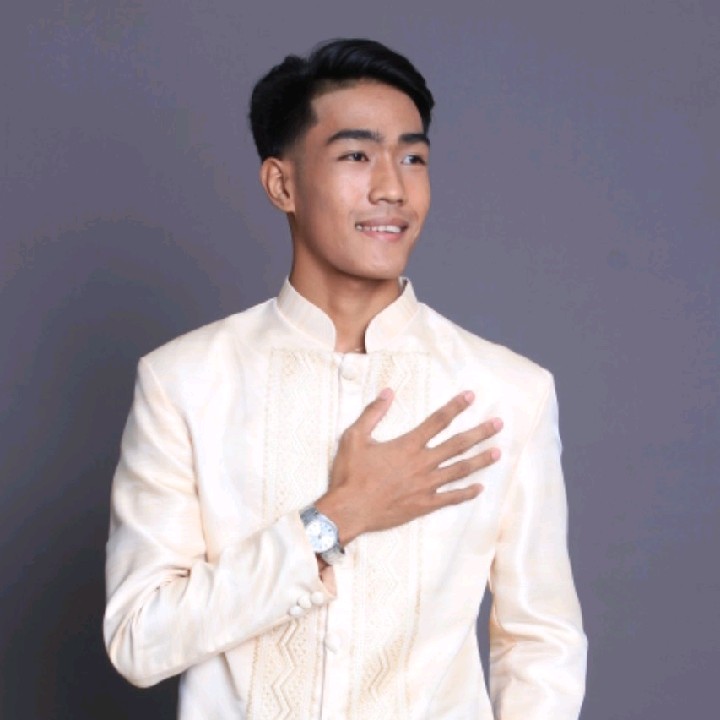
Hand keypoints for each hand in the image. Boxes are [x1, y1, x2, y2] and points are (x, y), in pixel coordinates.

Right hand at [315, 388, 501, 544]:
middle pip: (457, 444)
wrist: (349, 510)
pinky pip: (451, 498)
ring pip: (460, 470)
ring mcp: (426, 486)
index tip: (471, 396)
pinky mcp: (424, 505)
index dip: (456, 407)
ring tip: (498, 452)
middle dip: (480, 432)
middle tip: (499, 424)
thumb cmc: (349, 474)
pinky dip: (467, 493)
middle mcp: (422, 463)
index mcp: (407, 445)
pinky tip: (480, 488)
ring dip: (480, 460)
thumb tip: (388, 392)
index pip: (437, 421)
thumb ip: (373, 413)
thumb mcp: (355, 437)